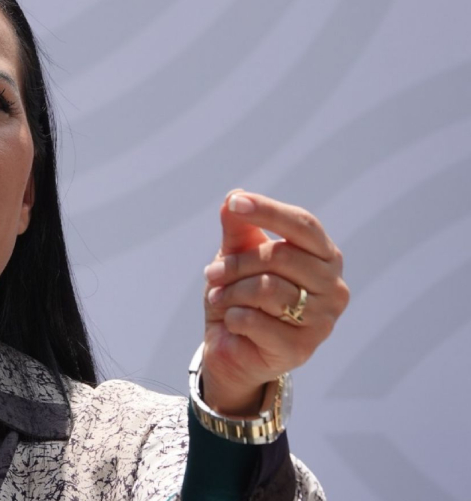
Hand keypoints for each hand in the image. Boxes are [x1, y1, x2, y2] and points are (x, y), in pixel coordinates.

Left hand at [200, 189, 349, 415]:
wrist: (234, 350)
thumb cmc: (241, 296)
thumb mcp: (237, 256)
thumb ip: (238, 229)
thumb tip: (234, 195)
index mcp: (324, 257)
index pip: (303, 225)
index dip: (269, 210)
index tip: (235, 203)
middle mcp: (334, 287)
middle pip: (280, 256)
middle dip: (236, 263)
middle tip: (212, 273)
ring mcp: (323, 320)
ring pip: (267, 289)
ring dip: (231, 291)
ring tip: (218, 297)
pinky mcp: (302, 348)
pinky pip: (256, 321)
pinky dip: (233, 317)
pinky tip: (232, 321)